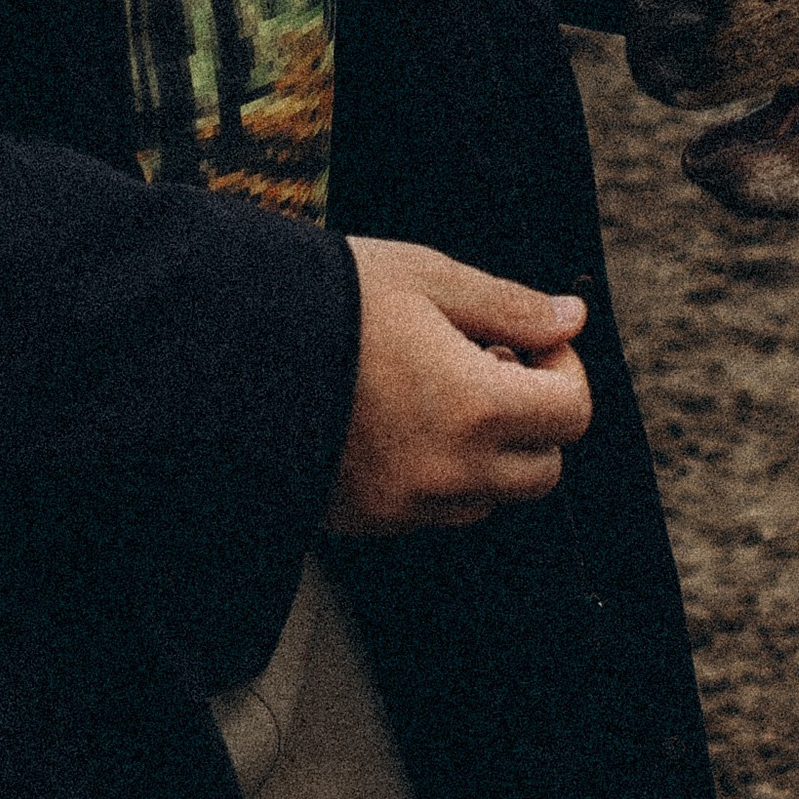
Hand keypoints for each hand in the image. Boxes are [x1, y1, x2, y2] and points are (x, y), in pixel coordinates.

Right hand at [325, 239, 591, 536]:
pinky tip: (399, 421)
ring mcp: (407, 504)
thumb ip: (510, 304)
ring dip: (488, 452)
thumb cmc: (329, 300)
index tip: (528, 340)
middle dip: (533, 418)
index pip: (572, 414)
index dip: (563, 370)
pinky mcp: (367, 520)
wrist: (227, 348)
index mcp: (476, 405)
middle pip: (543, 469)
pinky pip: (433, 512)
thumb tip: (571, 318)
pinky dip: (439, 475)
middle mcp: (450, 470)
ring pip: (488, 497)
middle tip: (487, 362)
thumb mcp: (427, 278)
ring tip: (436, 391)